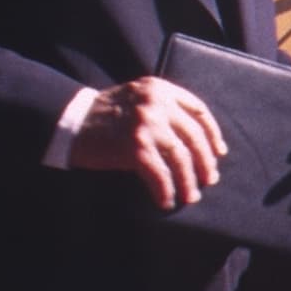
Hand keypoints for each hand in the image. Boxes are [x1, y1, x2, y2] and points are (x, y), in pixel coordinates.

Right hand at [70, 74, 227, 209]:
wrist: (70, 121)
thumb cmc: (105, 113)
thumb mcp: (138, 97)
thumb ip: (164, 108)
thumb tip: (197, 143)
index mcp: (161, 90)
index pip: (199, 112)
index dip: (212, 135)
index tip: (219, 153)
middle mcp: (156, 104)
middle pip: (194, 137)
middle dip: (205, 162)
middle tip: (210, 180)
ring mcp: (146, 125)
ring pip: (180, 158)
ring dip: (188, 182)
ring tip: (191, 196)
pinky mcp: (133, 147)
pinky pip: (159, 174)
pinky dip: (165, 191)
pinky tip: (166, 200)